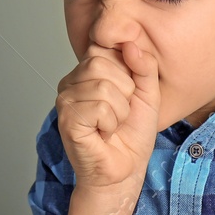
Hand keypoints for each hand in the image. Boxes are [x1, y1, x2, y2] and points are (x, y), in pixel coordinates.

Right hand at [55, 39, 160, 192]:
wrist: (125, 170)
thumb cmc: (132, 134)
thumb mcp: (148, 93)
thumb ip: (144, 65)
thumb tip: (131, 43)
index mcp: (88, 70)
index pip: (105, 46)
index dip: (126, 69)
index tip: (128, 93)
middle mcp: (71, 81)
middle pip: (101, 63)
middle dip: (124, 91)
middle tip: (120, 113)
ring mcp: (65, 100)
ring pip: (102, 87)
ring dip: (119, 111)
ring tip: (113, 124)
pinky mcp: (67, 119)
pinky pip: (99, 108)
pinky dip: (111, 123)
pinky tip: (104, 133)